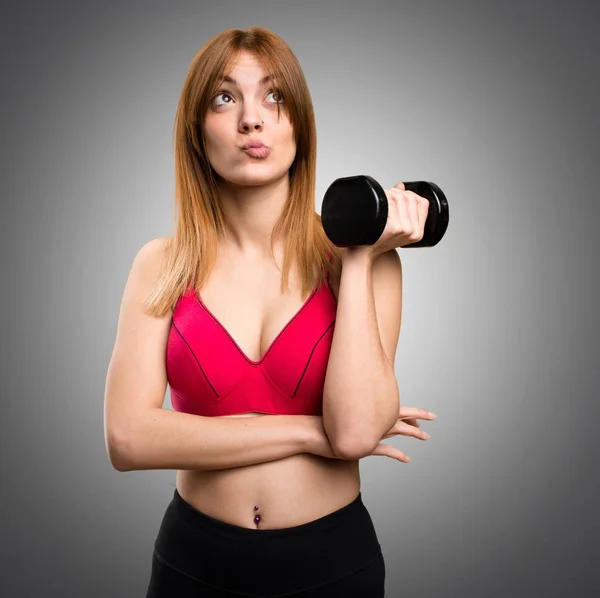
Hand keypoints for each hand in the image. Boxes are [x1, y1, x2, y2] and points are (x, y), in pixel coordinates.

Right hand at [307, 406, 434, 462]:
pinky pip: (386, 451)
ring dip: (413, 434)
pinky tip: (406, 459)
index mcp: (366, 409)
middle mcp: (370, 419)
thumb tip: (353, 408)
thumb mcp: (338, 414)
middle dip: (417, 416)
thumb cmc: (320, 422)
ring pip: (397, 431)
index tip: (419, 412)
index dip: (407, 409)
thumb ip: (348, 412)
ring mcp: (368, 432)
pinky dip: (398, 455)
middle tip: (432, 416)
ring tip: (426, 436)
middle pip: (400, 415)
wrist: (310, 431)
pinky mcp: (364, 446)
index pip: (391, 406)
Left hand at [366, 182, 429, 259]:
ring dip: (389, 193)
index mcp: (418, 232)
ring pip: (401, 197)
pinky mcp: (396, 227)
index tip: (397, 195)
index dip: (409, 194)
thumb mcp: (394, 225)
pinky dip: (383, 199)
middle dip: (397, 192)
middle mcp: (414, 231)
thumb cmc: (375, 240)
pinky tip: (375, 205)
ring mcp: (406, 229)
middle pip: (411, 198)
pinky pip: (391, 203)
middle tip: (384, 198)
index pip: (423, 203)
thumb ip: (402, 206)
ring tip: (379, 201)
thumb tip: (401, 186)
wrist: (362, 255)